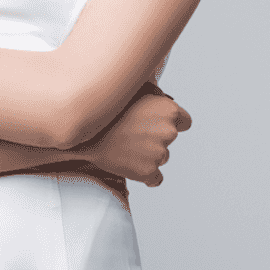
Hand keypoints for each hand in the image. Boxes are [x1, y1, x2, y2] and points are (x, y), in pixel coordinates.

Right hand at [73, 90, 192, 186]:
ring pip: (161, 158)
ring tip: (126, 146)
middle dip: (156, 138)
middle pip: (170, 140)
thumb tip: (165, 96)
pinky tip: (131, 165)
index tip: (157, 124)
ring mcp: (159, 153)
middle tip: (132, 134)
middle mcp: (169, 132)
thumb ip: (156, 94)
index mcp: (170, 110)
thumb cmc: (109, 109)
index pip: (185, 122)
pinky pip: (155, 179)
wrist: (84, 133)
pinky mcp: (148, 171)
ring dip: (148, 155)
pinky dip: (147, 176)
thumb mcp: (135, 90)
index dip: (172, 123)